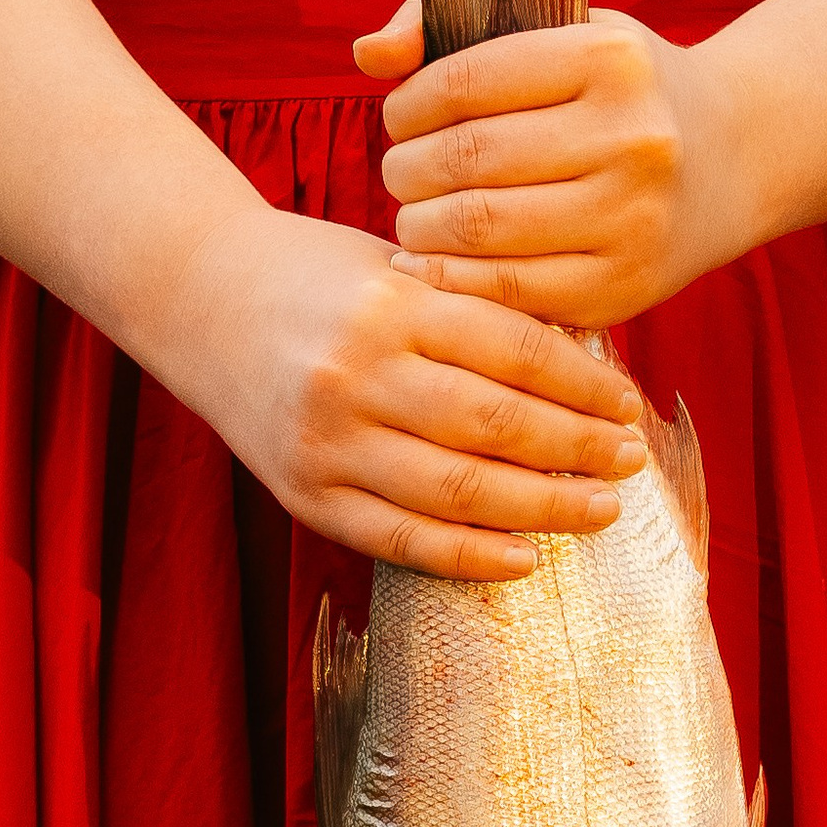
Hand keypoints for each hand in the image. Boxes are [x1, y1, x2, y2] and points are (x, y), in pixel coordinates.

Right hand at [164, 206, 648, 582]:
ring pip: (458, 491)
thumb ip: (474, 313)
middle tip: (630, 462)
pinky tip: (523, 558)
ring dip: (542, 507)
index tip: (629, 409)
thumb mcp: (396, 269)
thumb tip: (583, 371)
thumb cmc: (317, 276)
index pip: (515, 351)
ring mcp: (328, 441)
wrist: (197, 296)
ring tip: (598, 510)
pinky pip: (400, 539)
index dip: (585, 387)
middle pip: (496, 425)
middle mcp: (358, 373)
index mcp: (391, 305)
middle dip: (577, 450)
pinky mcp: (305, 494)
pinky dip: (468, 555)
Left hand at [361, 1, 749, 328]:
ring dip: (421, 227)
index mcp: (609, 60)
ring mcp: (631, 220)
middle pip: (467, 161)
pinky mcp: (623, 288)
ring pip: (480, 230)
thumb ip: (453, 30)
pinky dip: (454, 280)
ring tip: (416, 217)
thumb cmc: (621, 93)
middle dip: (408, 170)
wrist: (734, 159)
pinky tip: (437, 263)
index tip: (400, 117)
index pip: (467, 79)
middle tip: (401, 175)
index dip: (409, 104)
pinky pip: (509, 293)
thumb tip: (366, 55)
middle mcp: (630, 139)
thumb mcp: (562, 34)